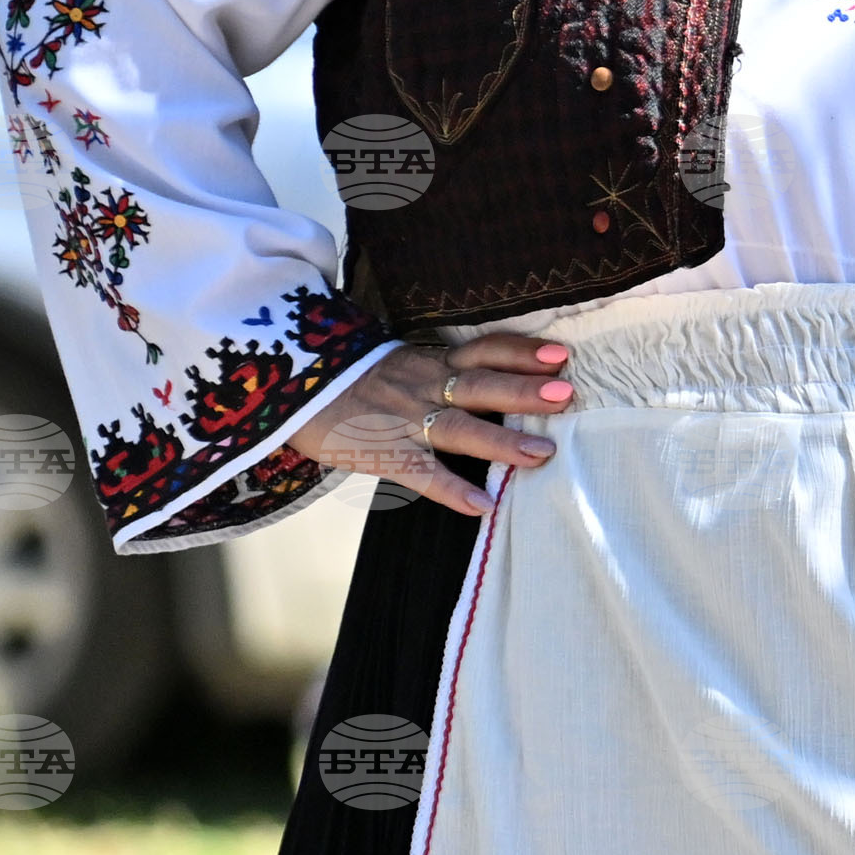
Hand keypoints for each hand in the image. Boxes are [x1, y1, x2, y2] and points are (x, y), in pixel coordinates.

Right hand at [286, 333, 574, 518]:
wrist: (286, 387)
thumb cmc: (347, 379)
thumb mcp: (398, 362)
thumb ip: (438, 370)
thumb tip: (492, 378)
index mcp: (430, 363)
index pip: (484, 350)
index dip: (522, 351)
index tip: (561, 355)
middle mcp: (423, 386)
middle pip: (480, 385)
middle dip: (523, 390)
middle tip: (567, 394)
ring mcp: (403, 419)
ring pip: (458, 427)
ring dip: (501, 441)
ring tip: (541, 454)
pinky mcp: (382, 451)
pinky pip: (420, 473)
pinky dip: (451, 489)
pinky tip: (483, 504)